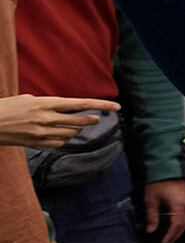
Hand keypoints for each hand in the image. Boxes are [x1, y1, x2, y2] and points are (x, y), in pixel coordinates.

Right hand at [0, 95, 117, 147]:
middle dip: (91, 119)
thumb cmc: (7, 107)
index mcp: (46, 103)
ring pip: (70, 133)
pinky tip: (63, 135)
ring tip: (77, 125)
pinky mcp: (34, 143)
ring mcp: (41, 132)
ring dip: (76, 130)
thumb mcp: (28, 99)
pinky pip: (58, 143)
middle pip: (80, 120)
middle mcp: (46, 118)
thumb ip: (48, 104)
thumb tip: (63, 108)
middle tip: (97, 119)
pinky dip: (64, 139)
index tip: (116, 106)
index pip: (80, 104)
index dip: (101, 105)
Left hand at [143, 179, 184, 242]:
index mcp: (179, 203)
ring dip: (181, 228)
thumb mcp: (151, 199)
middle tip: (169, 242)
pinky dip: (184, 220)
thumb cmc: (160, 181)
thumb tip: (151, 229)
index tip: (165, 242)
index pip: (177, 224)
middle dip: (177, 234)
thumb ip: (152, 216)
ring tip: (172, 235)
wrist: (167, 166)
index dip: (171, 235)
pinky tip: (177, 222)